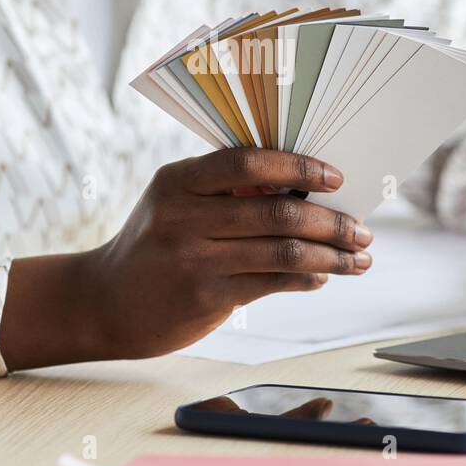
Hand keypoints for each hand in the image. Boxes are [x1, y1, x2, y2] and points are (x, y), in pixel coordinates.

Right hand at [77, 149, 373, 358]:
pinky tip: (322, 277)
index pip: (248, 162)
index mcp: (178, 181)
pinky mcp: (204, 297)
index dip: (299, 166)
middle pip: (278, 211)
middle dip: (332, 220)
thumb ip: (224, 190)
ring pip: (283, 250)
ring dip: (331, 255)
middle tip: (362, 229)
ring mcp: (194, 259)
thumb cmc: (153, 245)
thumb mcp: (172, 203)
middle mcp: (184, 217)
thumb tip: (301, 185)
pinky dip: (306, 278)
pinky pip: (271, 282)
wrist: (103, 303)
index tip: (334, 176)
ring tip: (357, 258)